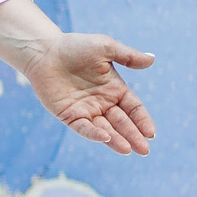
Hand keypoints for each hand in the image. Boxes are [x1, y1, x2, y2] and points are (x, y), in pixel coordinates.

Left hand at [0, 0, 157, 155]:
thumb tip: (152, 59)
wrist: (44, 51)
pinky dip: (94, 133)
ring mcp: (85, 110)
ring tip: (128, 149)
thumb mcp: (105, 48)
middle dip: (134, 136)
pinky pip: (83, 127)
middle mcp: (102, 102)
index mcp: (114, 89)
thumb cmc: (74, 47)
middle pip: (122, 123)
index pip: (133, 109)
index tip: (151, 133)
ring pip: (105, 129)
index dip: (143, 120)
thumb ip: (128, 56)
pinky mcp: (68, 115)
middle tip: (144, 150)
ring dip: (116, 140)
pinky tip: (105, 138)